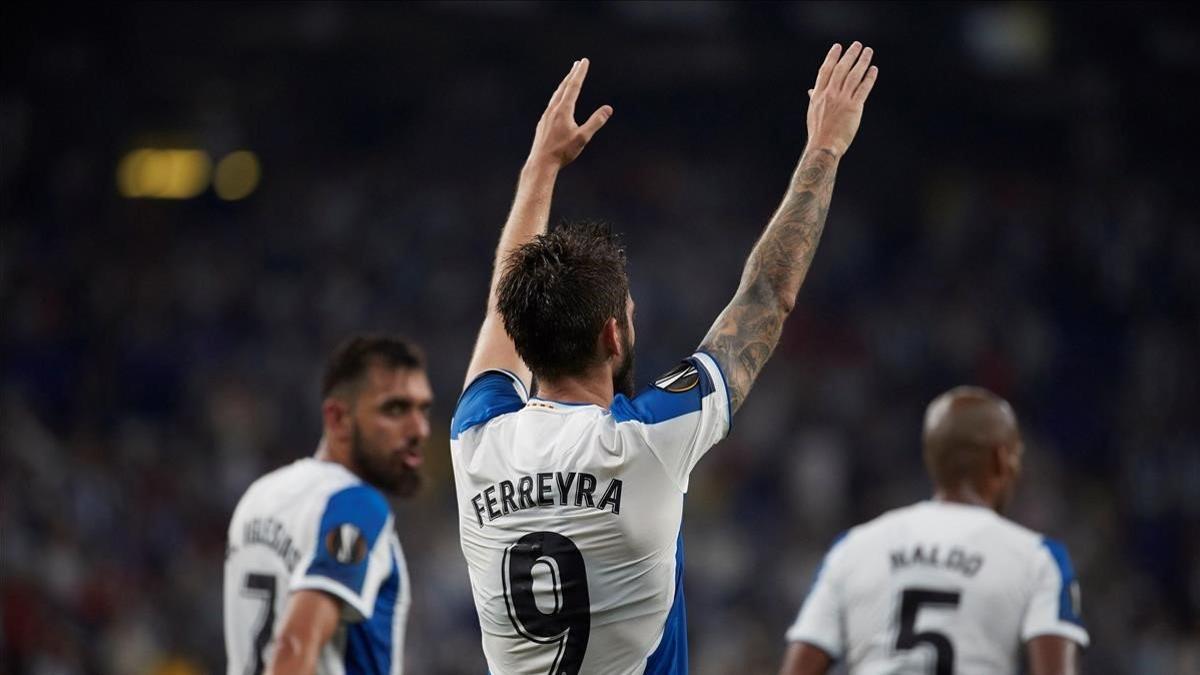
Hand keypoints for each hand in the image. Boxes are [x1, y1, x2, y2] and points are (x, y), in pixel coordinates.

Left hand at [527, 58, 612, 169]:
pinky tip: (558, 102)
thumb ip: (595, 122)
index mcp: (563, 110)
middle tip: (577, 63)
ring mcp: (546, 116)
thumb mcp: (583, 137)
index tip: (584, 61)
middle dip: (572, 74)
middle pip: (564, 87)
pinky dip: (558, 96)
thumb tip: (608, 109)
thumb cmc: (562, 152)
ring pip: (556, 95)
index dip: (580, 73)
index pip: (574, 86)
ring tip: (569, 78)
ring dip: (564, 85)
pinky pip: (551, 104)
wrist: (541, 162)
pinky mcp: (543, 123)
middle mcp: (553, 109)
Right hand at [805, 42, 877, 157]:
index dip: (832, 57)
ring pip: (854, 75)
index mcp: (818, 94)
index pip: (825, 70)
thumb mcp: (812, 112)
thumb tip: (811, 90)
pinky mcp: (854, 107)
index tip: (838, 47)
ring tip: (868, 51)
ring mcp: (842, 100)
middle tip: (857, 44)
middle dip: (849, 55)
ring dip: (862, 61)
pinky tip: (873, 69)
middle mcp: (830, 94)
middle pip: (841, 69)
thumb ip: (814, 98)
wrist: (824, 146)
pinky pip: (863, 88)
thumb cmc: (818, 132)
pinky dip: (869, 77)